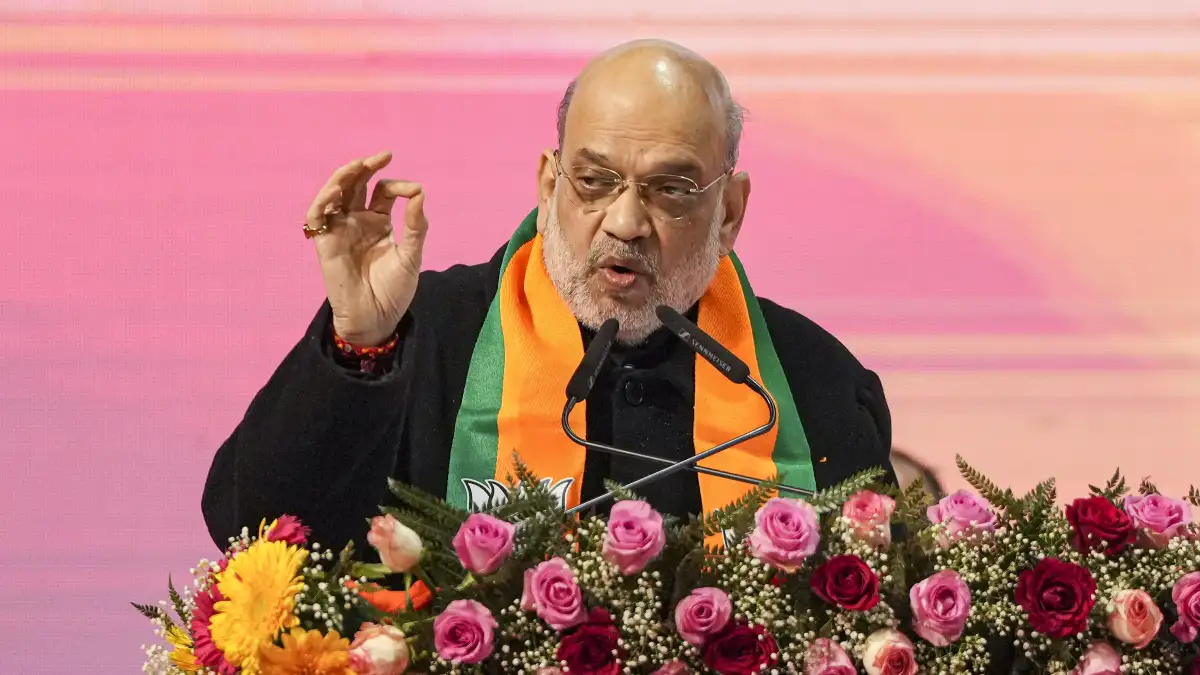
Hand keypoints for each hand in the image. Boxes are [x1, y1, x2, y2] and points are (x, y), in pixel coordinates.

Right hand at [304, 151, 428, 346]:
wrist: (377, 318)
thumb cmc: (394, 290)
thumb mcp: (411, 255)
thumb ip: (415, 225)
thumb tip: (420, 192)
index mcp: (379, 222)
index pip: (383, 192)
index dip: (398, 186)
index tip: (414, 191)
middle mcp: (357, 221)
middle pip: (356, 185)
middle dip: (367, 167)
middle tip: (383, 155)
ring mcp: (340, 230)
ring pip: (335, 194)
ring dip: (343, 177)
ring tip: (358, 165)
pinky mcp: (325, 243)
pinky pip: (317, 216)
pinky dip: (323, 201)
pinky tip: (335, 191)